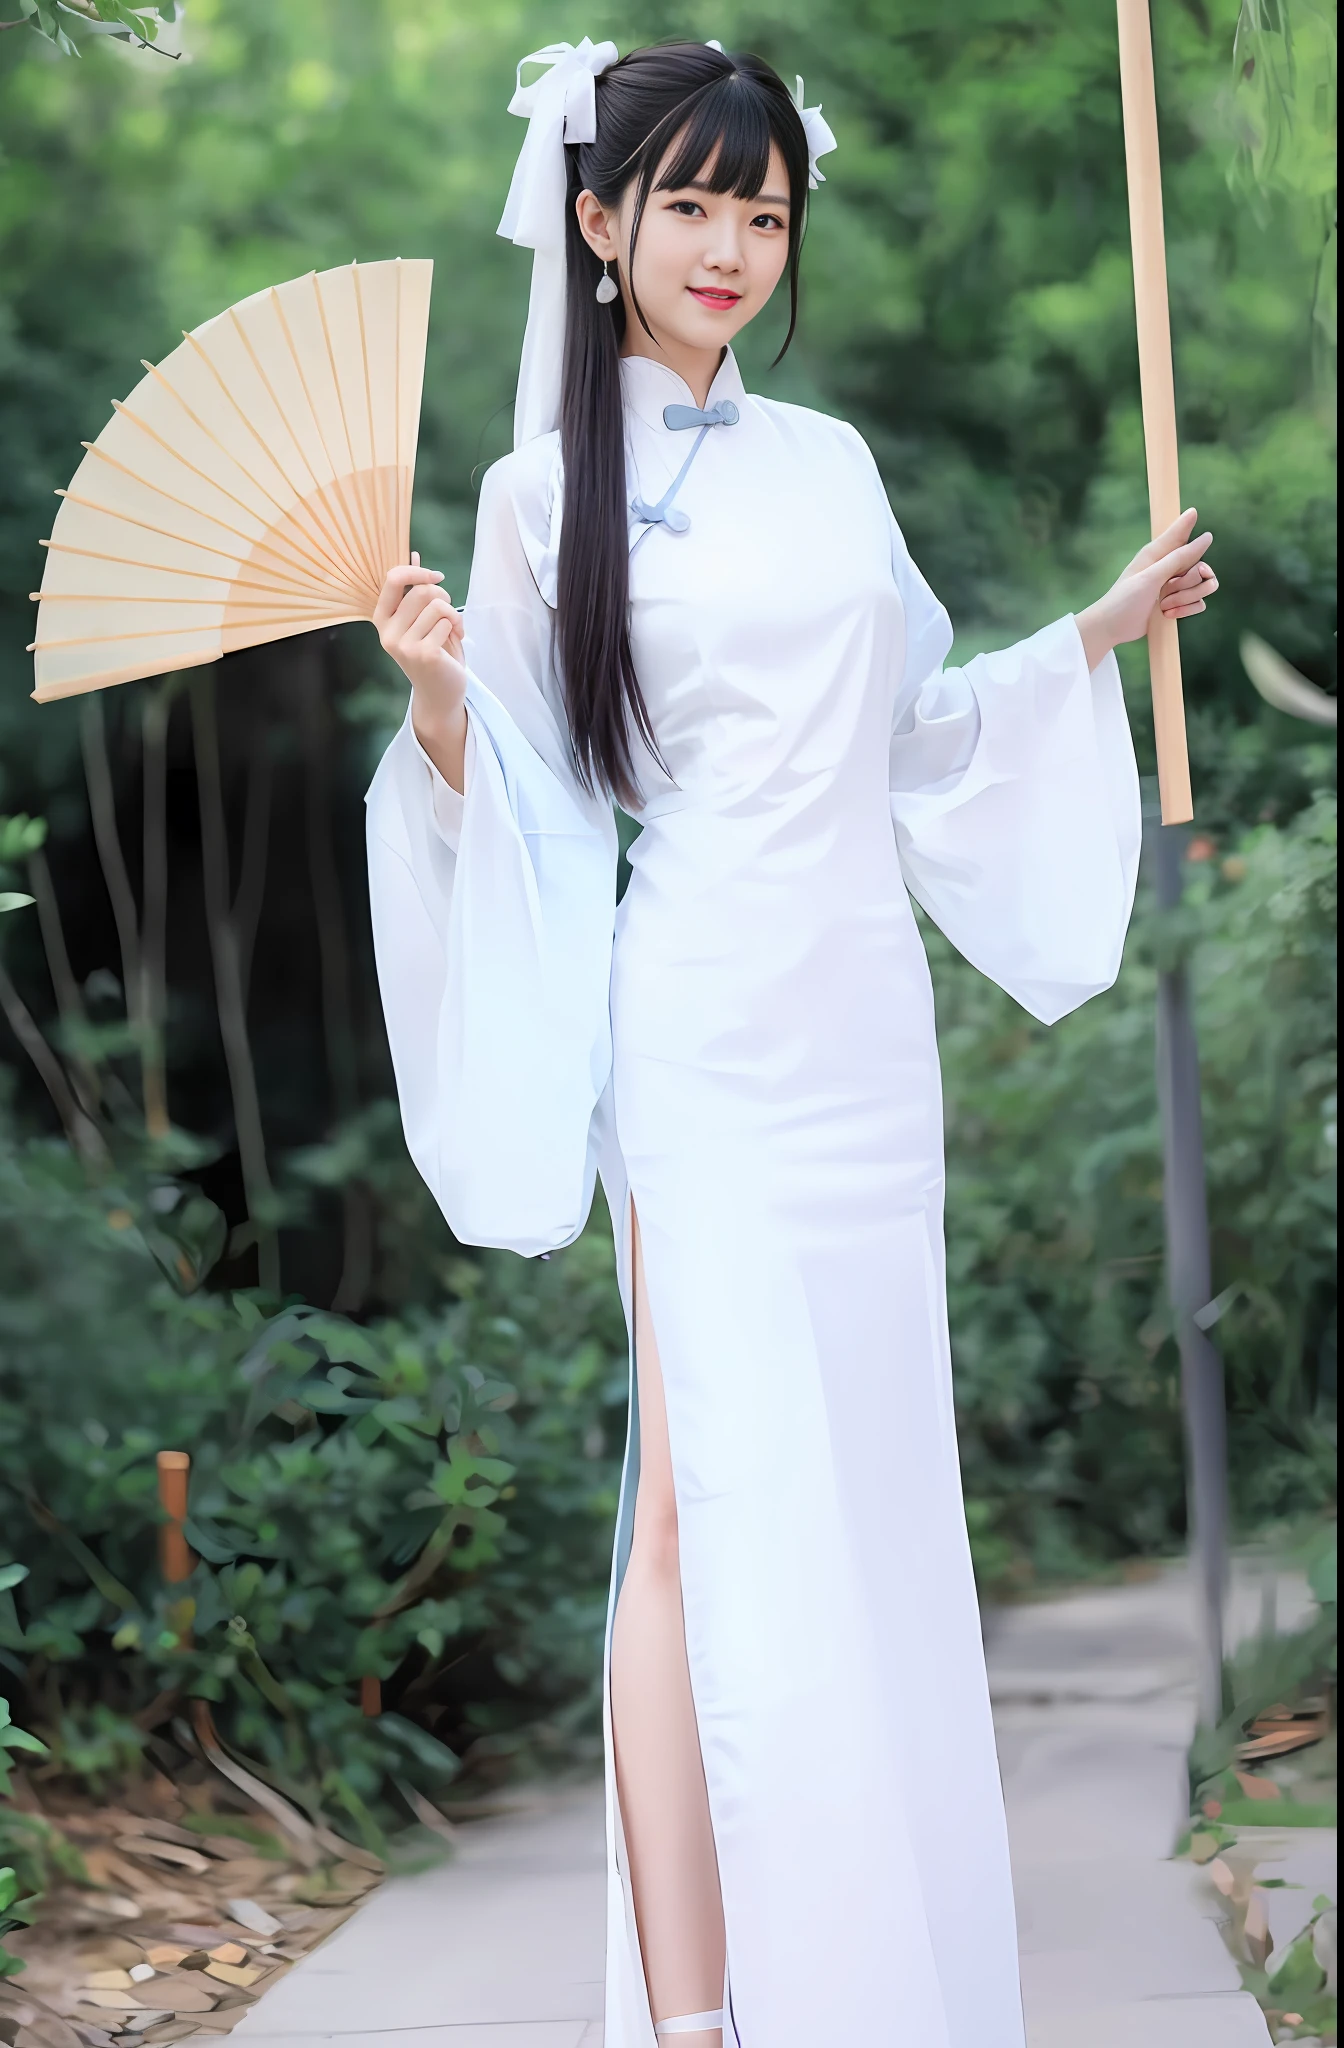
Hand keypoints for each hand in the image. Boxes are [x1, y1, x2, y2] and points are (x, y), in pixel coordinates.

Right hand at [374, 553, 467, 791]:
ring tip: (452, 631)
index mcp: (382, 619)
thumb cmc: (433, 651)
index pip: (392, 578)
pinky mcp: (423, 654)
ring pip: (437, 605)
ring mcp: (403, 645)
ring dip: (452, 615)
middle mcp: (387, 632)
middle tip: (448, 615)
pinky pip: (447, 622)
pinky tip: (455, 641)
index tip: (436, 576)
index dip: (417, 571)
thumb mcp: (421, 618)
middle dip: (444, 597)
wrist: (441, 693)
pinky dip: (457, 628)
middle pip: (423, 590)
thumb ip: (414, 589)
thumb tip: (413, 553)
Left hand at [1074, 509, 1217, 671]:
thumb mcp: (1152, 576)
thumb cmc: (1125, 598)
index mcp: (1160, 552)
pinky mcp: (1179, 603)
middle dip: (1189, 583)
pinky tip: (1167, 614)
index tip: (1199, 523)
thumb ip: (1179, 557)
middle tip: (1167, 589)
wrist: (1112, 628)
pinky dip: (1186, 610)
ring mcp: (1176, 585)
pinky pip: (1199, 604)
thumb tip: (1207, 537)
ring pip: (1205, 586)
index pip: (1182, 533)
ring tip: (1164, 605)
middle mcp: (1171, 566)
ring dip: (1187, 598)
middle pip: (1202, 567)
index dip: (1189, 525)